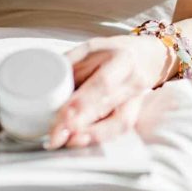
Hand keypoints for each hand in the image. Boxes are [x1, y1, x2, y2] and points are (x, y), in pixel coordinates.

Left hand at [47, 34, 172, 148]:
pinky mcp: (136, 112)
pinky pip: (120, 129)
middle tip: (55, 137)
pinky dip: (100, 137)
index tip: (61, 117)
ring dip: (90, 136)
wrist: (147, 56)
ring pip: (117, 123)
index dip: (81, 102)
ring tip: (67, 143)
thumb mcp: (92, 47)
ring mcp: (136, 99)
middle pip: (106, 106)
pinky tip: (81, 142)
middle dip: (79, 124)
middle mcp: (132, 81)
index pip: (101, 84)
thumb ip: (71, 62)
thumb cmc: (113, 51)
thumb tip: (45, 82)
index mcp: (121, 59)